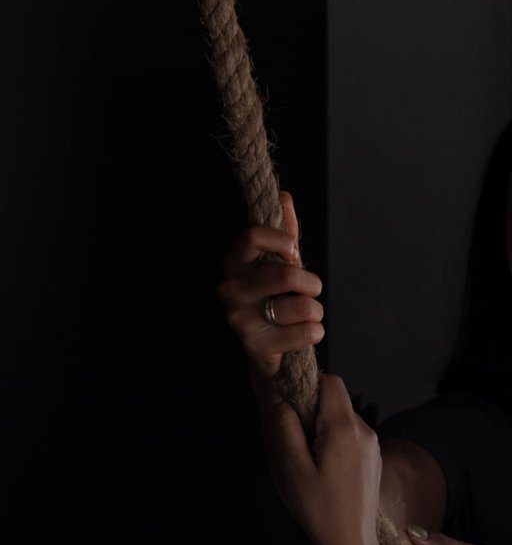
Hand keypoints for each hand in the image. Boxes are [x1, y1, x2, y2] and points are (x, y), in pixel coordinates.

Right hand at [217, 191, 324, 381]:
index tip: (293, 254)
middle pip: (286, 274)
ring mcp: (239, 319)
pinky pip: (308, 332)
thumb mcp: (280, 262)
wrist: (268, 348)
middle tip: (307, 290)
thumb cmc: (275, 297)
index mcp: (234, 263)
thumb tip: (283, 197)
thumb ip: (284, 231)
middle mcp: (230, 289)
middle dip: (311, 283)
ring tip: (302, 315)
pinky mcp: (255, 346)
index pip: (252, 235)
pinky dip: (315, 332)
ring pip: (304, 306)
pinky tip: (300, 334)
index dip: (285, 242)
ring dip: (315, 310)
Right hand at [261, 374, 380, 544]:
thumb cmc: (317, 507)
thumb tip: (273, 390)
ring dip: (318, 426)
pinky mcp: (372, 458)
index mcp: (344, 428)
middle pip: (333, 399)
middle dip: (308, 409)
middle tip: (290, 440)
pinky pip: (348, 434)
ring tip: (303, 459)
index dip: (305, 384)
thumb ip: (282, 424)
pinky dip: (330, 439)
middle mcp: (364, 430)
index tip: (285, 405)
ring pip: (339, 417)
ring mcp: (372, 445)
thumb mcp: (290, 466)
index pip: (329, 380)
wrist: (351, 544)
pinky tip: (320, 468)